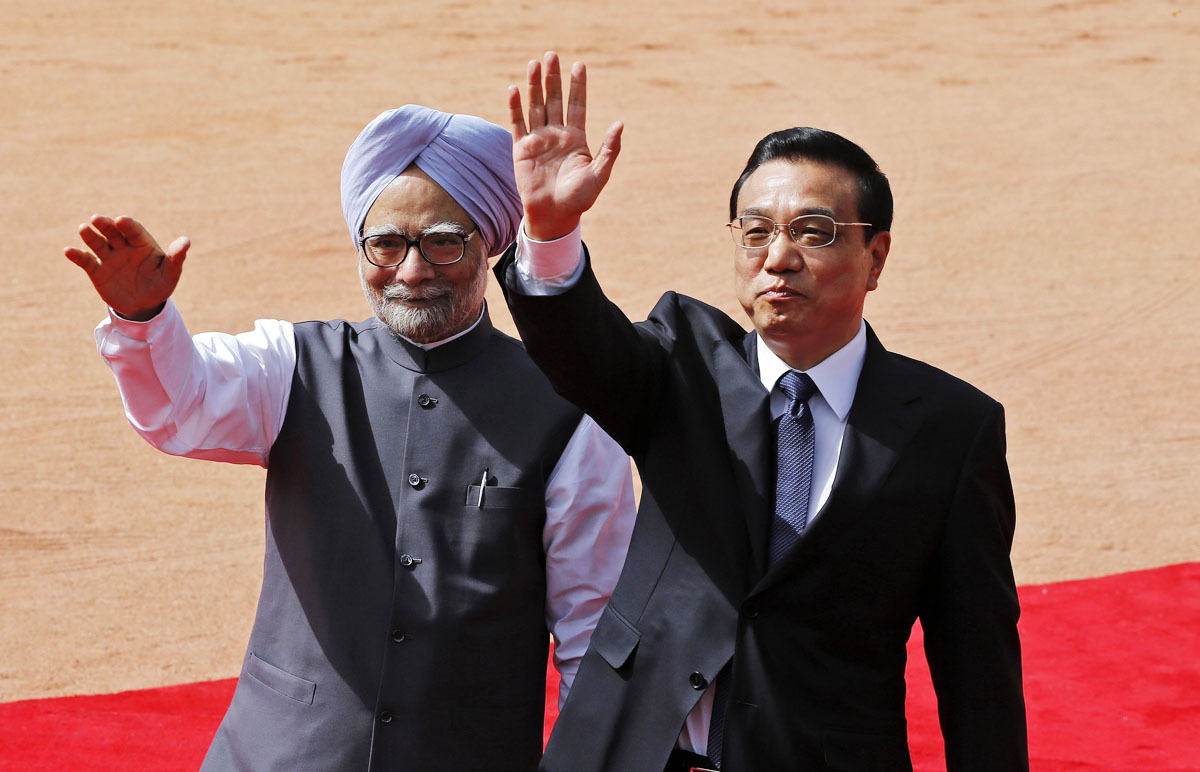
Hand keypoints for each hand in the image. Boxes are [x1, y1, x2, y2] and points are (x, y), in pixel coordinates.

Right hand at [64, 214, 188, 320]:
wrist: (144, 304)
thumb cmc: (160, 284)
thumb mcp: (170, 273)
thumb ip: (176, 258)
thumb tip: (186, 241)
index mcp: (142, 243)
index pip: (134, 231)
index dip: (129, 226)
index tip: (123, 220)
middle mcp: (123, 247)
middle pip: (113, 233)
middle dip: (106, 225)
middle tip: (97, 219)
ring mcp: (109, 257)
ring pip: (98, 243)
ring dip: (90, 236)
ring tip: (83, 228)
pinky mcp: (97, 271)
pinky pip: (86, 261)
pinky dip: (77, 256)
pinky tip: (68, 251)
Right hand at [508, 51, 622, 240]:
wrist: (555, 216)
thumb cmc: (579, 198)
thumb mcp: (599, 174)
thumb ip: (609, 149)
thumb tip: (619, 124)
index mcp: (576, 138)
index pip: (577, 105)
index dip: (578, 86)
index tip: (579, 65)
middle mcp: (556, 135)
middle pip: (555, 100)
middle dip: (553, 78)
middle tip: (552, 55)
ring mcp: (538, 140)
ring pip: (536, 106)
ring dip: (534, 86)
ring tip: (534, 64)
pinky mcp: (521, 149)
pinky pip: (518, 124)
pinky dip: (515, 107)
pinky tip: (514, 89)